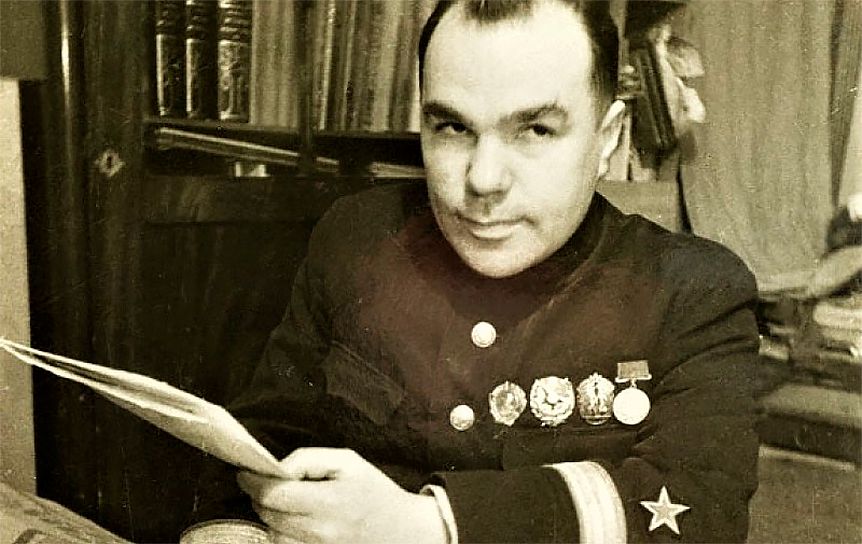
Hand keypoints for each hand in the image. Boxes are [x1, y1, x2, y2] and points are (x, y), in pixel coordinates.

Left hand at [237, 447, 446, 543]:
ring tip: (278, 502)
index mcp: (329, 501)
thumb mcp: (347, 461)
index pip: (274, 496)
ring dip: (268, 516)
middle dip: (258, 497)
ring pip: (272, 535)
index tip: (246, 472)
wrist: (401, 529)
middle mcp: (321, 531)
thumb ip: (308, 459)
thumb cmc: (373, 489)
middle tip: (260, 482)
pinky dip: (280, 532)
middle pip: (268, 516)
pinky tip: (289, 519)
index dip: (252, 482)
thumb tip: (277, 469)